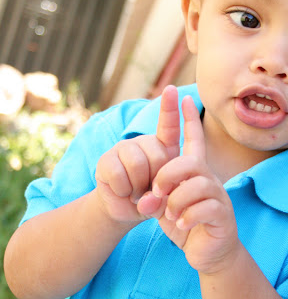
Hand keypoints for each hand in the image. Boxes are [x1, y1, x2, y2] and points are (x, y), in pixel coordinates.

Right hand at [95, 85, 180, 223]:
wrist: (125, 209)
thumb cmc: (151, 200)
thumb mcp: (165, 199)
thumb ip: (164, 199)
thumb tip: (148, 199)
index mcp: (164, 148)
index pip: (169, 125)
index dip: (170, 107)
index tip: (171, 89)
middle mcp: (144, 142)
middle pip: (157, 154)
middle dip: (156, 178)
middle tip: (150, 189)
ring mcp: (123, 148)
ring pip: (137, 163)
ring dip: (138, 186)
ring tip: (136, 191)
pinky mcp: (105, 159)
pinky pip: (118, 173)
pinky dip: (123, 189)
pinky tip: (123, 191)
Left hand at [139, 95, 239, 273]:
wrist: (209, 254)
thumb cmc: (187, 225)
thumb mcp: (165, 208)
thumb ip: (155, 198)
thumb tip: (148, 199)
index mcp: (196, 173)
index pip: (194, 140)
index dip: (188, 119)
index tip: (183, 97)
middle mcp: (210, 180)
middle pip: (189, 162)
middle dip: (167, 175)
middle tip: (158, 193)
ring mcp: (219, 197)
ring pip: (197, 185)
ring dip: (177, 201)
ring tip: (172, 215)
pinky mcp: (223, 216)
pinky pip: (205, 208)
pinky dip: (188, 217)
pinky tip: (183, 226)